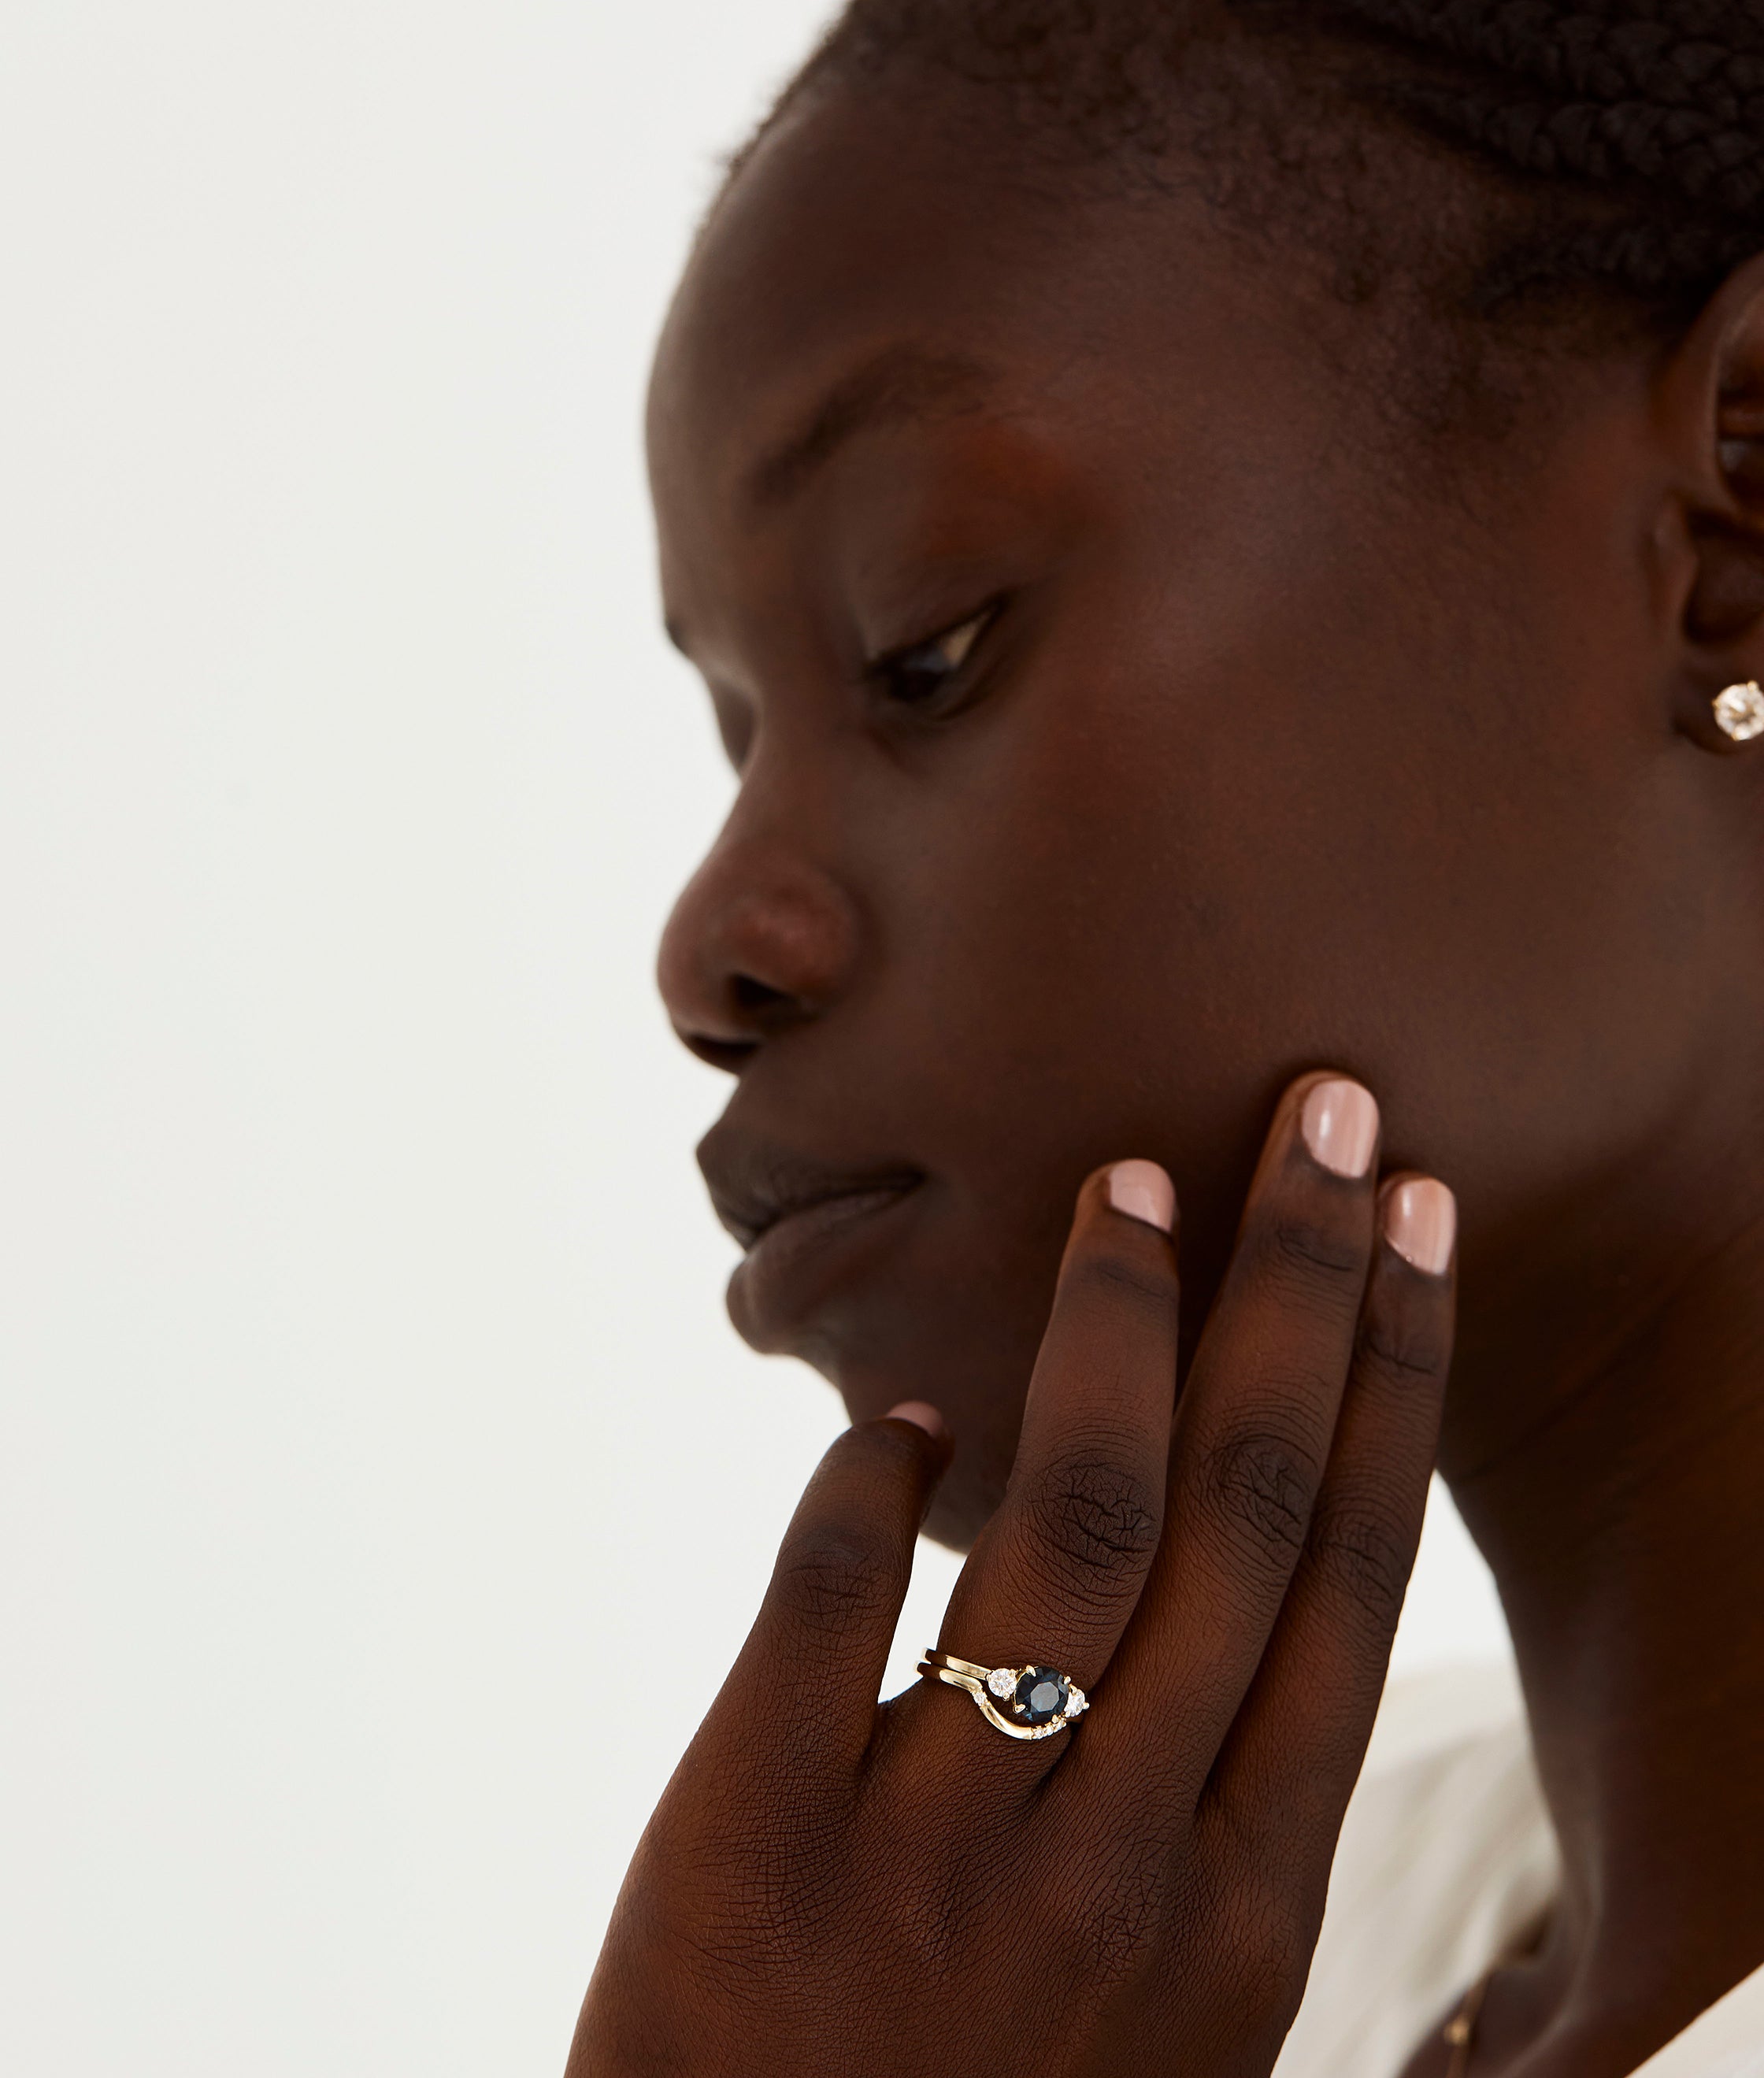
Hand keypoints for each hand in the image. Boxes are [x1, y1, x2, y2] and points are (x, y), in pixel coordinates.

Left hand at [571, 1074, 1455, 2076]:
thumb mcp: (1168, 2002)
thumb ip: (1208, 1811)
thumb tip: (1234, 1595)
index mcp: (1244, 1906)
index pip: (1347, 1584)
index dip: (1389, 1383)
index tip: (1416, 1227)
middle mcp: (1122, 1863)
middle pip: (1246, 1513)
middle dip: (1300, 1289)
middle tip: (1330, 1113)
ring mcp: (941, 1850)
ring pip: (1070, 1522)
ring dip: (1112, 1328)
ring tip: (1130, 1184)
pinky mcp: (757, 1840)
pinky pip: (832, 1600)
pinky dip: (872, 1479)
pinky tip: (905, 1411)